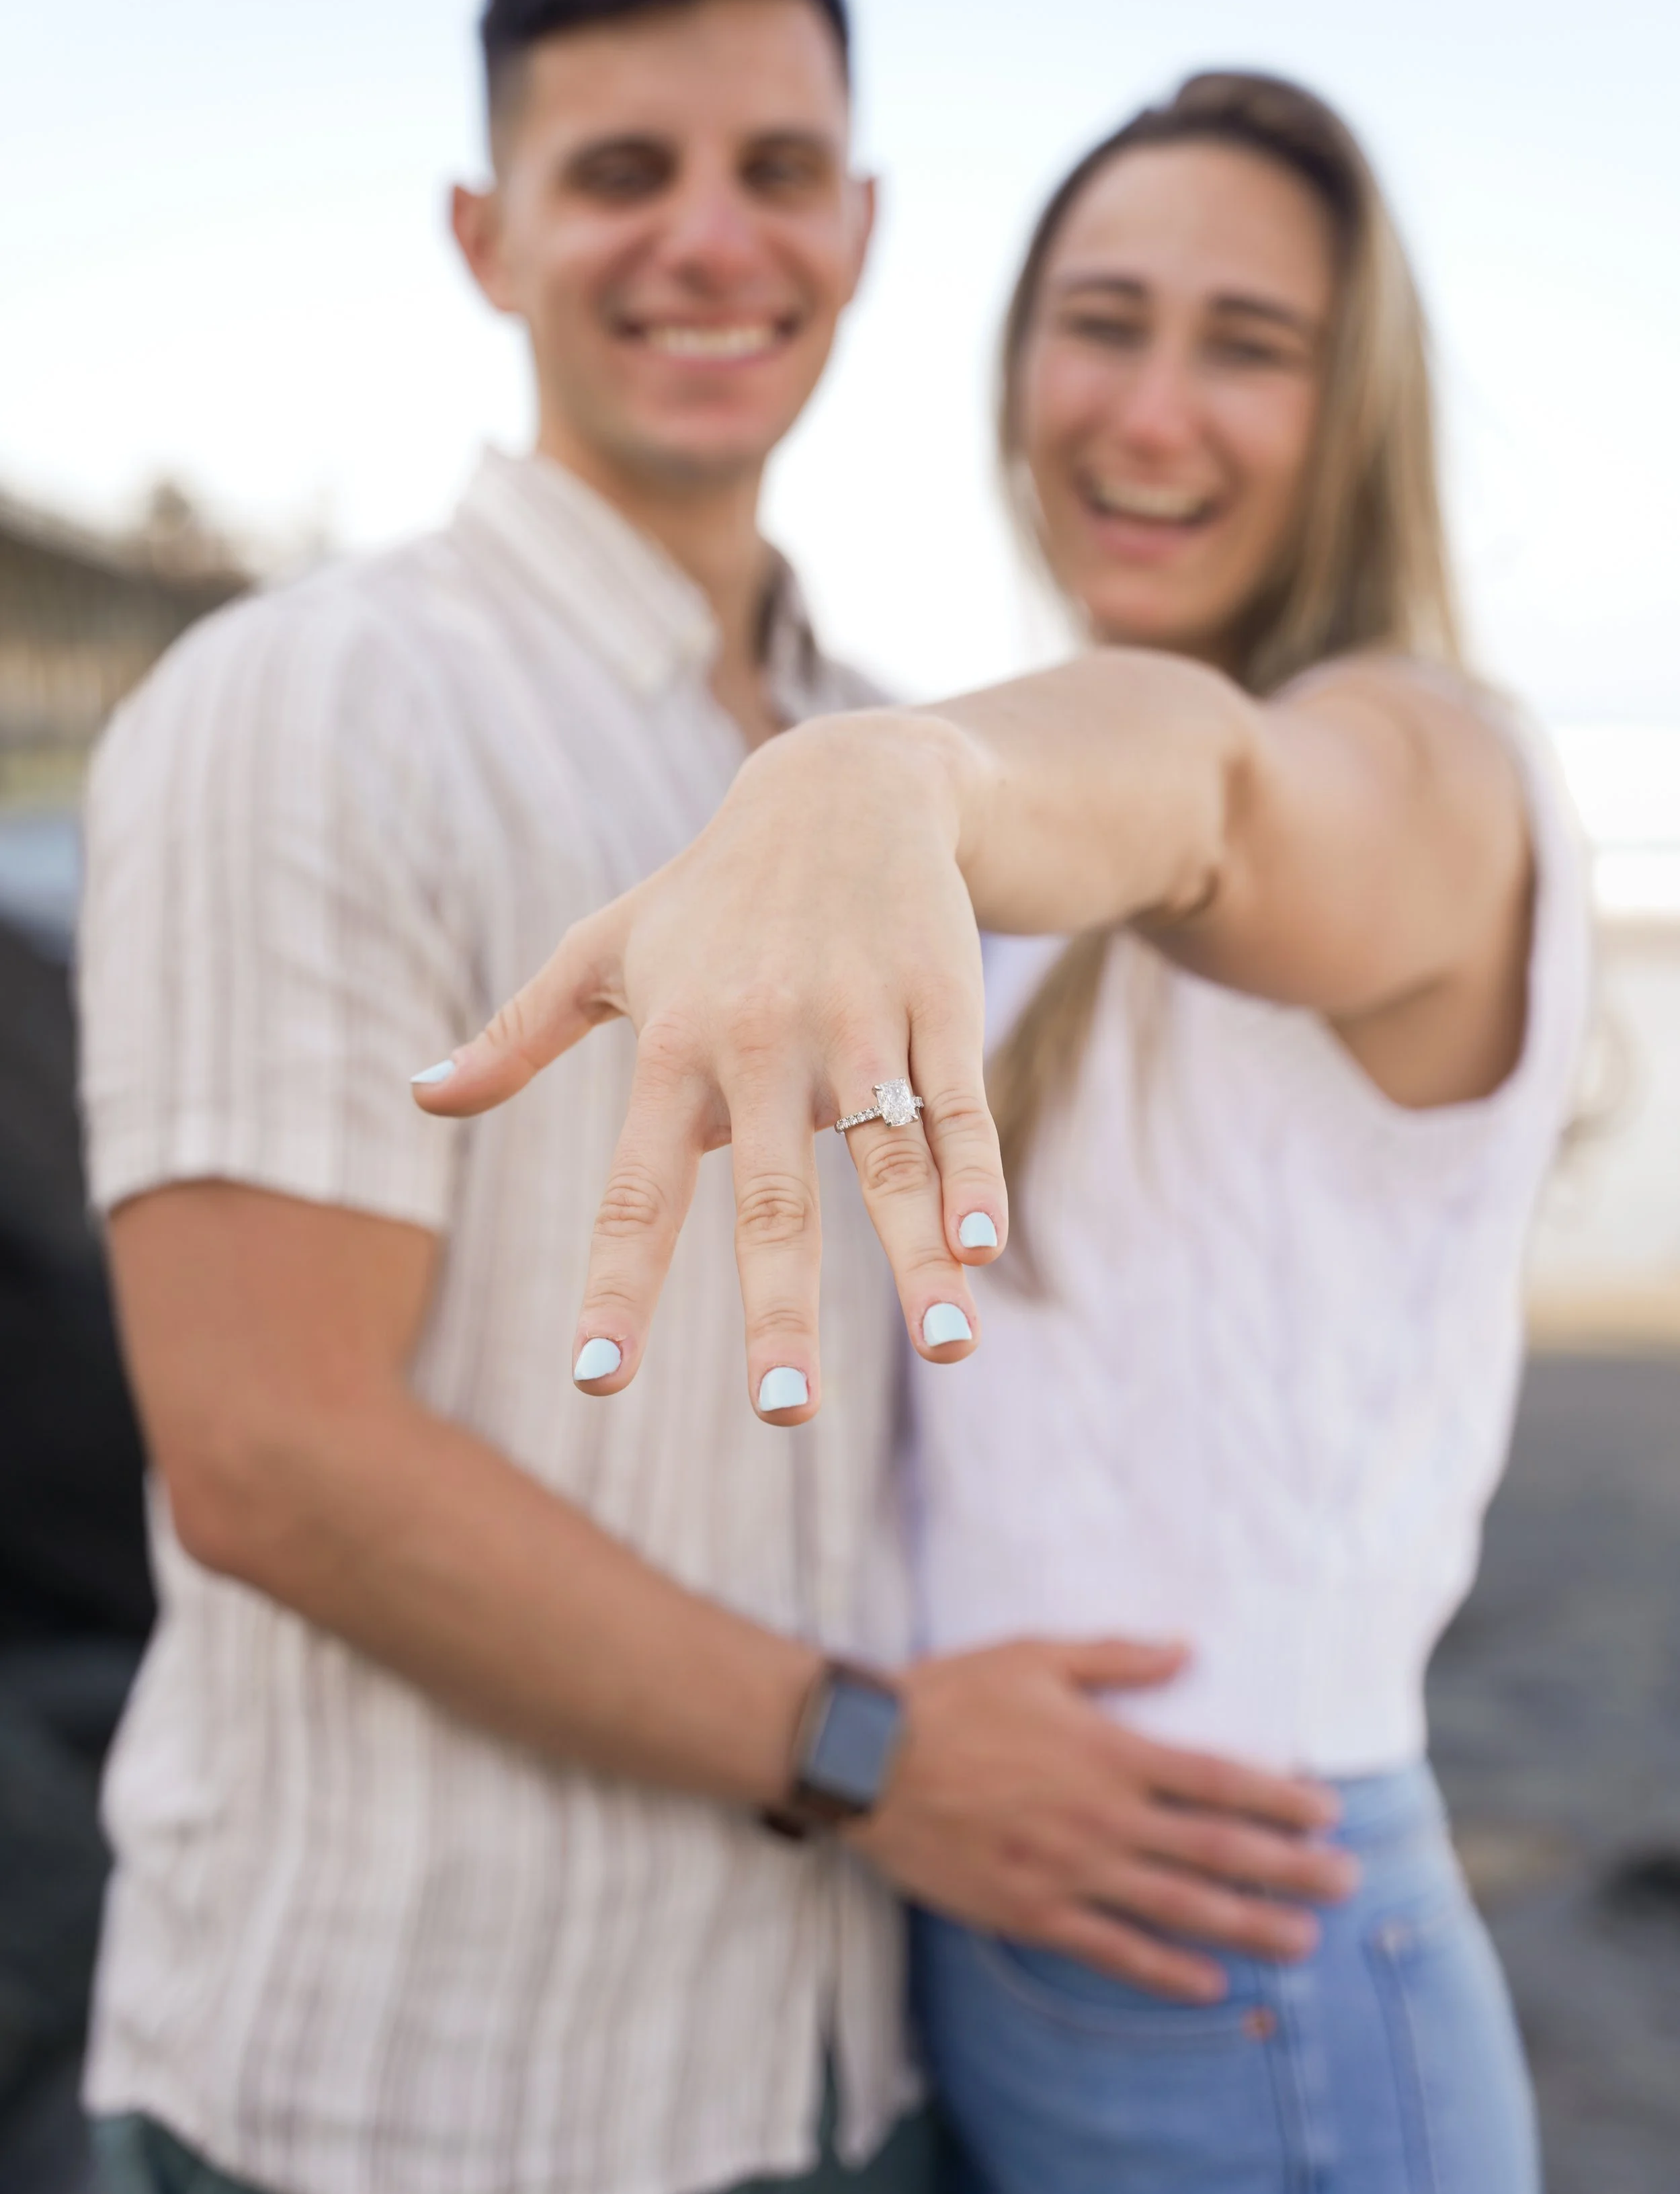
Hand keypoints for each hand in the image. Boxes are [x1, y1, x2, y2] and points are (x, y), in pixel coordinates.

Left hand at [414, 713, 1004, 1418]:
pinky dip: (976, 1174)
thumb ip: (517, 1034)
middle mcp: (762, 1041)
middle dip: (779, 1304)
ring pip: (889, 1158)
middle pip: (772, 1194)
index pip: (639, 1189)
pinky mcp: (938, 1005)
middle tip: (783, 1409)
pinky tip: (985, 1247)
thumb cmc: (711, 891)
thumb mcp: (603, 949)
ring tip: (946, 1348)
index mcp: (674, 1046)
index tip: (599, 1382)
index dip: (621, 1285)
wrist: (846, 784)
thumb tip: (418, 1097)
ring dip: (915, 1259)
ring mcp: (858, 1024)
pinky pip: (959, 1104)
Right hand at [851, 1638, 1359, 2002]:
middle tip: (1349, 1882)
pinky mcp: (1031, 1911)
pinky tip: (1210, 1985)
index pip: (1217, 1777)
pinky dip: (1165, 1971)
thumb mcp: (1036, 1655)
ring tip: (1305, 1941)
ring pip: (1178, 1907)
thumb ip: (1117, 1657)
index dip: (1279, 1797)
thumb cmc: (950, 1696)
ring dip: (1248, 1924)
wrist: (867, 1758)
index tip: (1328, 1811)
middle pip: (1217, 1848)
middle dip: (1290, 1867)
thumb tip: (1187, 1652)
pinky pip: (1111, 1950)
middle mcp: (1103, 1817)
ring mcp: (1069, 1870)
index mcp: (1109, 1752)